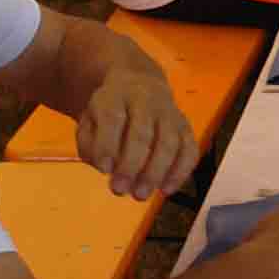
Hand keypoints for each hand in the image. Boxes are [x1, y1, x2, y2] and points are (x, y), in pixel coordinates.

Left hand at [74, 56, 196, 202]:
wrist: (140, 84)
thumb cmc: (110, 111)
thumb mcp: (89, 120)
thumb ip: (89, 143)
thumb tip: (104, 166)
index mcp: (115, 96)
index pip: (112, 118)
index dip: (107, 145)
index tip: (103, 170)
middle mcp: (145, 101)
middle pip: (142, 133)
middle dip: (130, 165)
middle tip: (119, 190)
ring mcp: (169, 113)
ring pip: (168, 142)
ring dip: (155, 172)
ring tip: (140, 195)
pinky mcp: (185, 126)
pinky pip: (189, 149)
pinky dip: (180, 172)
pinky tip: (166, 190)